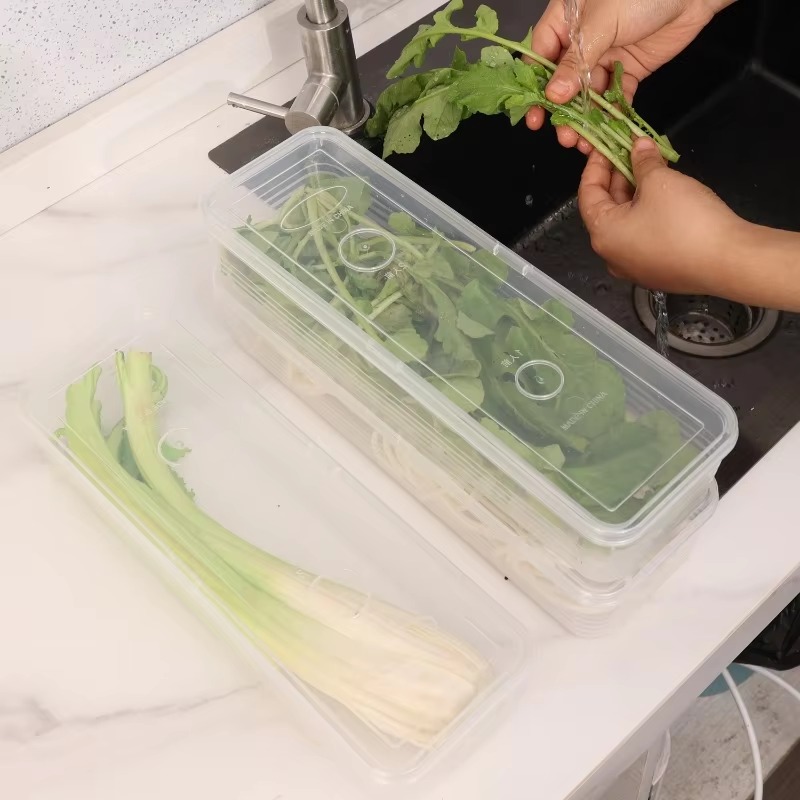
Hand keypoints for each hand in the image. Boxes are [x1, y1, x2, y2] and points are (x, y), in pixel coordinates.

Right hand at [525, 0, 731, 152]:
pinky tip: (605, 131)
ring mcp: (605, 55)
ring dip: (584, 117)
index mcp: (566, 18)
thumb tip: (553, 95)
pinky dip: (611, 114)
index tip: (534, 114)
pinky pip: (615, 95)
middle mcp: (582, 39)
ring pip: (587, 93)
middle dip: (561, 110)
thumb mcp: (600, 24)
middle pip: (562, 80)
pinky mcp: (628, 69)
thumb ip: (576, 62)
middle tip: (562, 135)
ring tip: (582, 140)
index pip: (541, 55)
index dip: (535, 85)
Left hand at [578, 137, 742, 293]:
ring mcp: (634, 266)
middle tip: (632, 152)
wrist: (728, 262)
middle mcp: (611, 255)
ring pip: (627, 222)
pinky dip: (648, 212)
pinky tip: (664, 194)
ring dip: (636, 193)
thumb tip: (638, 146)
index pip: (587, 194)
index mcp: (603, 235)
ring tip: (651, 167)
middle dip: (619, 177)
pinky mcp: (656, 270)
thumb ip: (643, 161)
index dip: (596, 165)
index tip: (606, 145)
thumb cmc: (685, 221)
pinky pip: (644, 236)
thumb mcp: (660, 181)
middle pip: (607, 209)